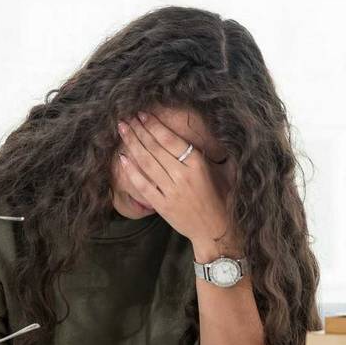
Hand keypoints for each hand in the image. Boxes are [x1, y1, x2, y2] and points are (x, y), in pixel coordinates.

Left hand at [117, 111, 240, 252]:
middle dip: (139, 131)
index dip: (154, 126)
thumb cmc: (221, 198)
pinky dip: (132, 172)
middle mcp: (182, 176)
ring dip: (133, 145)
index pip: (170, 140)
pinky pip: (143, 186)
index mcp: (198, 165)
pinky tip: (122, 159)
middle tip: (126, 118)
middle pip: (155, 149)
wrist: (216, 230)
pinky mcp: (162, 206)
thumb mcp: (223, 171)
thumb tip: (204, 131)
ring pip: (147, 163)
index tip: (142, 114)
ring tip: (123, 130)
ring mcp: (171, 192)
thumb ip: (209, 153)